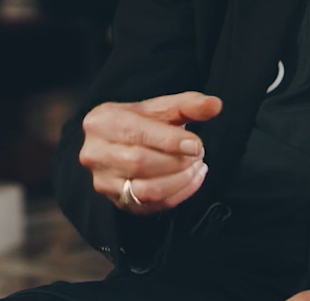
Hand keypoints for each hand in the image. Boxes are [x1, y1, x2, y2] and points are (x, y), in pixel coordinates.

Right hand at [78, 91, 221, 215]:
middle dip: (176, 162)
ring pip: (145, 189)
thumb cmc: (140, 123)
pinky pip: (150, 206)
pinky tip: (191, 182)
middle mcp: (95, 152)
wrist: (118, 144)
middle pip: (140, 162)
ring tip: (197, 168)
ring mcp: (102, 181)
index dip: (170, 141)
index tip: (196, 145)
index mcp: (102, 121)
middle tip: (198, 155)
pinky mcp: (116, 201)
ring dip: (179, 181)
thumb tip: (214, 105)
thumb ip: (188, 104)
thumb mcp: (161, 108)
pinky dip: (177, 195)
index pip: (137, 133)